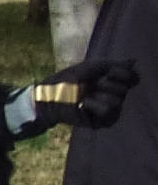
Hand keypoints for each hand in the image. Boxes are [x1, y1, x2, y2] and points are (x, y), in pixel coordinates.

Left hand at [10, 59, 137, 137]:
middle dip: (107, 84)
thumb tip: (133, 62)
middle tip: (90, 86)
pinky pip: (108, 113)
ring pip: (118, 102)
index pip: (133, 78)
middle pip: (125, 89)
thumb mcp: (91, 67)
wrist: (50, 96)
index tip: (108, 72)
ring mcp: (107, 110)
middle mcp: (113, 95)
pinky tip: (84, 104)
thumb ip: (113, 65)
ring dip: (100, 96)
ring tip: (85, 96)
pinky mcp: (100, 122)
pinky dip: (95, 106)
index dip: (123, 74)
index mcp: (112, 81)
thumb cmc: (67, 80)